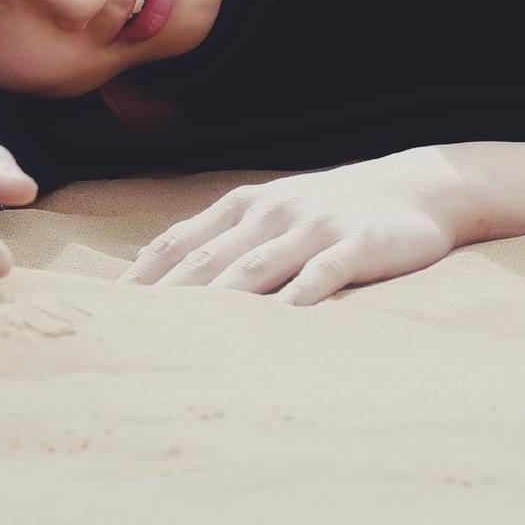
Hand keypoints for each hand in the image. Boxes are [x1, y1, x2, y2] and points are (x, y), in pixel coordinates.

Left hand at [114, 146, 480, 304]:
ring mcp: (313, 227)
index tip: (103, 311)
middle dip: (162, 298)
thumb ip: (231, 239)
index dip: (140, 276)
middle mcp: (272, 212)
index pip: (179, 241)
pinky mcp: (356, 244)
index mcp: (246, 205)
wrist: (422, 184)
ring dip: (215, 303)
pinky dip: (295, 300)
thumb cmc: (339, 207)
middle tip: (123, 336)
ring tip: (179, 339)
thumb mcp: (280, 211)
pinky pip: (319, 276)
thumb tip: (170, 277)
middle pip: (206, 260)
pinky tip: (275, 328)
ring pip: (254, 269)